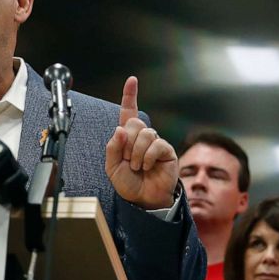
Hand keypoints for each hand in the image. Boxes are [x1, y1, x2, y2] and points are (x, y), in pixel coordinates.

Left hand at [104, 77, 177, 208]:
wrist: (142, 199)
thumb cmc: (128, 183)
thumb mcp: (111, 167)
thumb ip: (112, 148)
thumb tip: (120, 128)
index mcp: (127, 138)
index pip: (128, 112)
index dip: (130, 96)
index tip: (132, 80)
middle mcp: (142, 137)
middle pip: (134, 123)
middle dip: (127, 143)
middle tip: (127, 160)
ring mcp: (155, 143)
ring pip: (145, 134)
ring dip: (136, 153)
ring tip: (137, 167)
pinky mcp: (167, 151)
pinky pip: (156, 145)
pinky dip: (147, 157)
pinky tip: (147, 167)